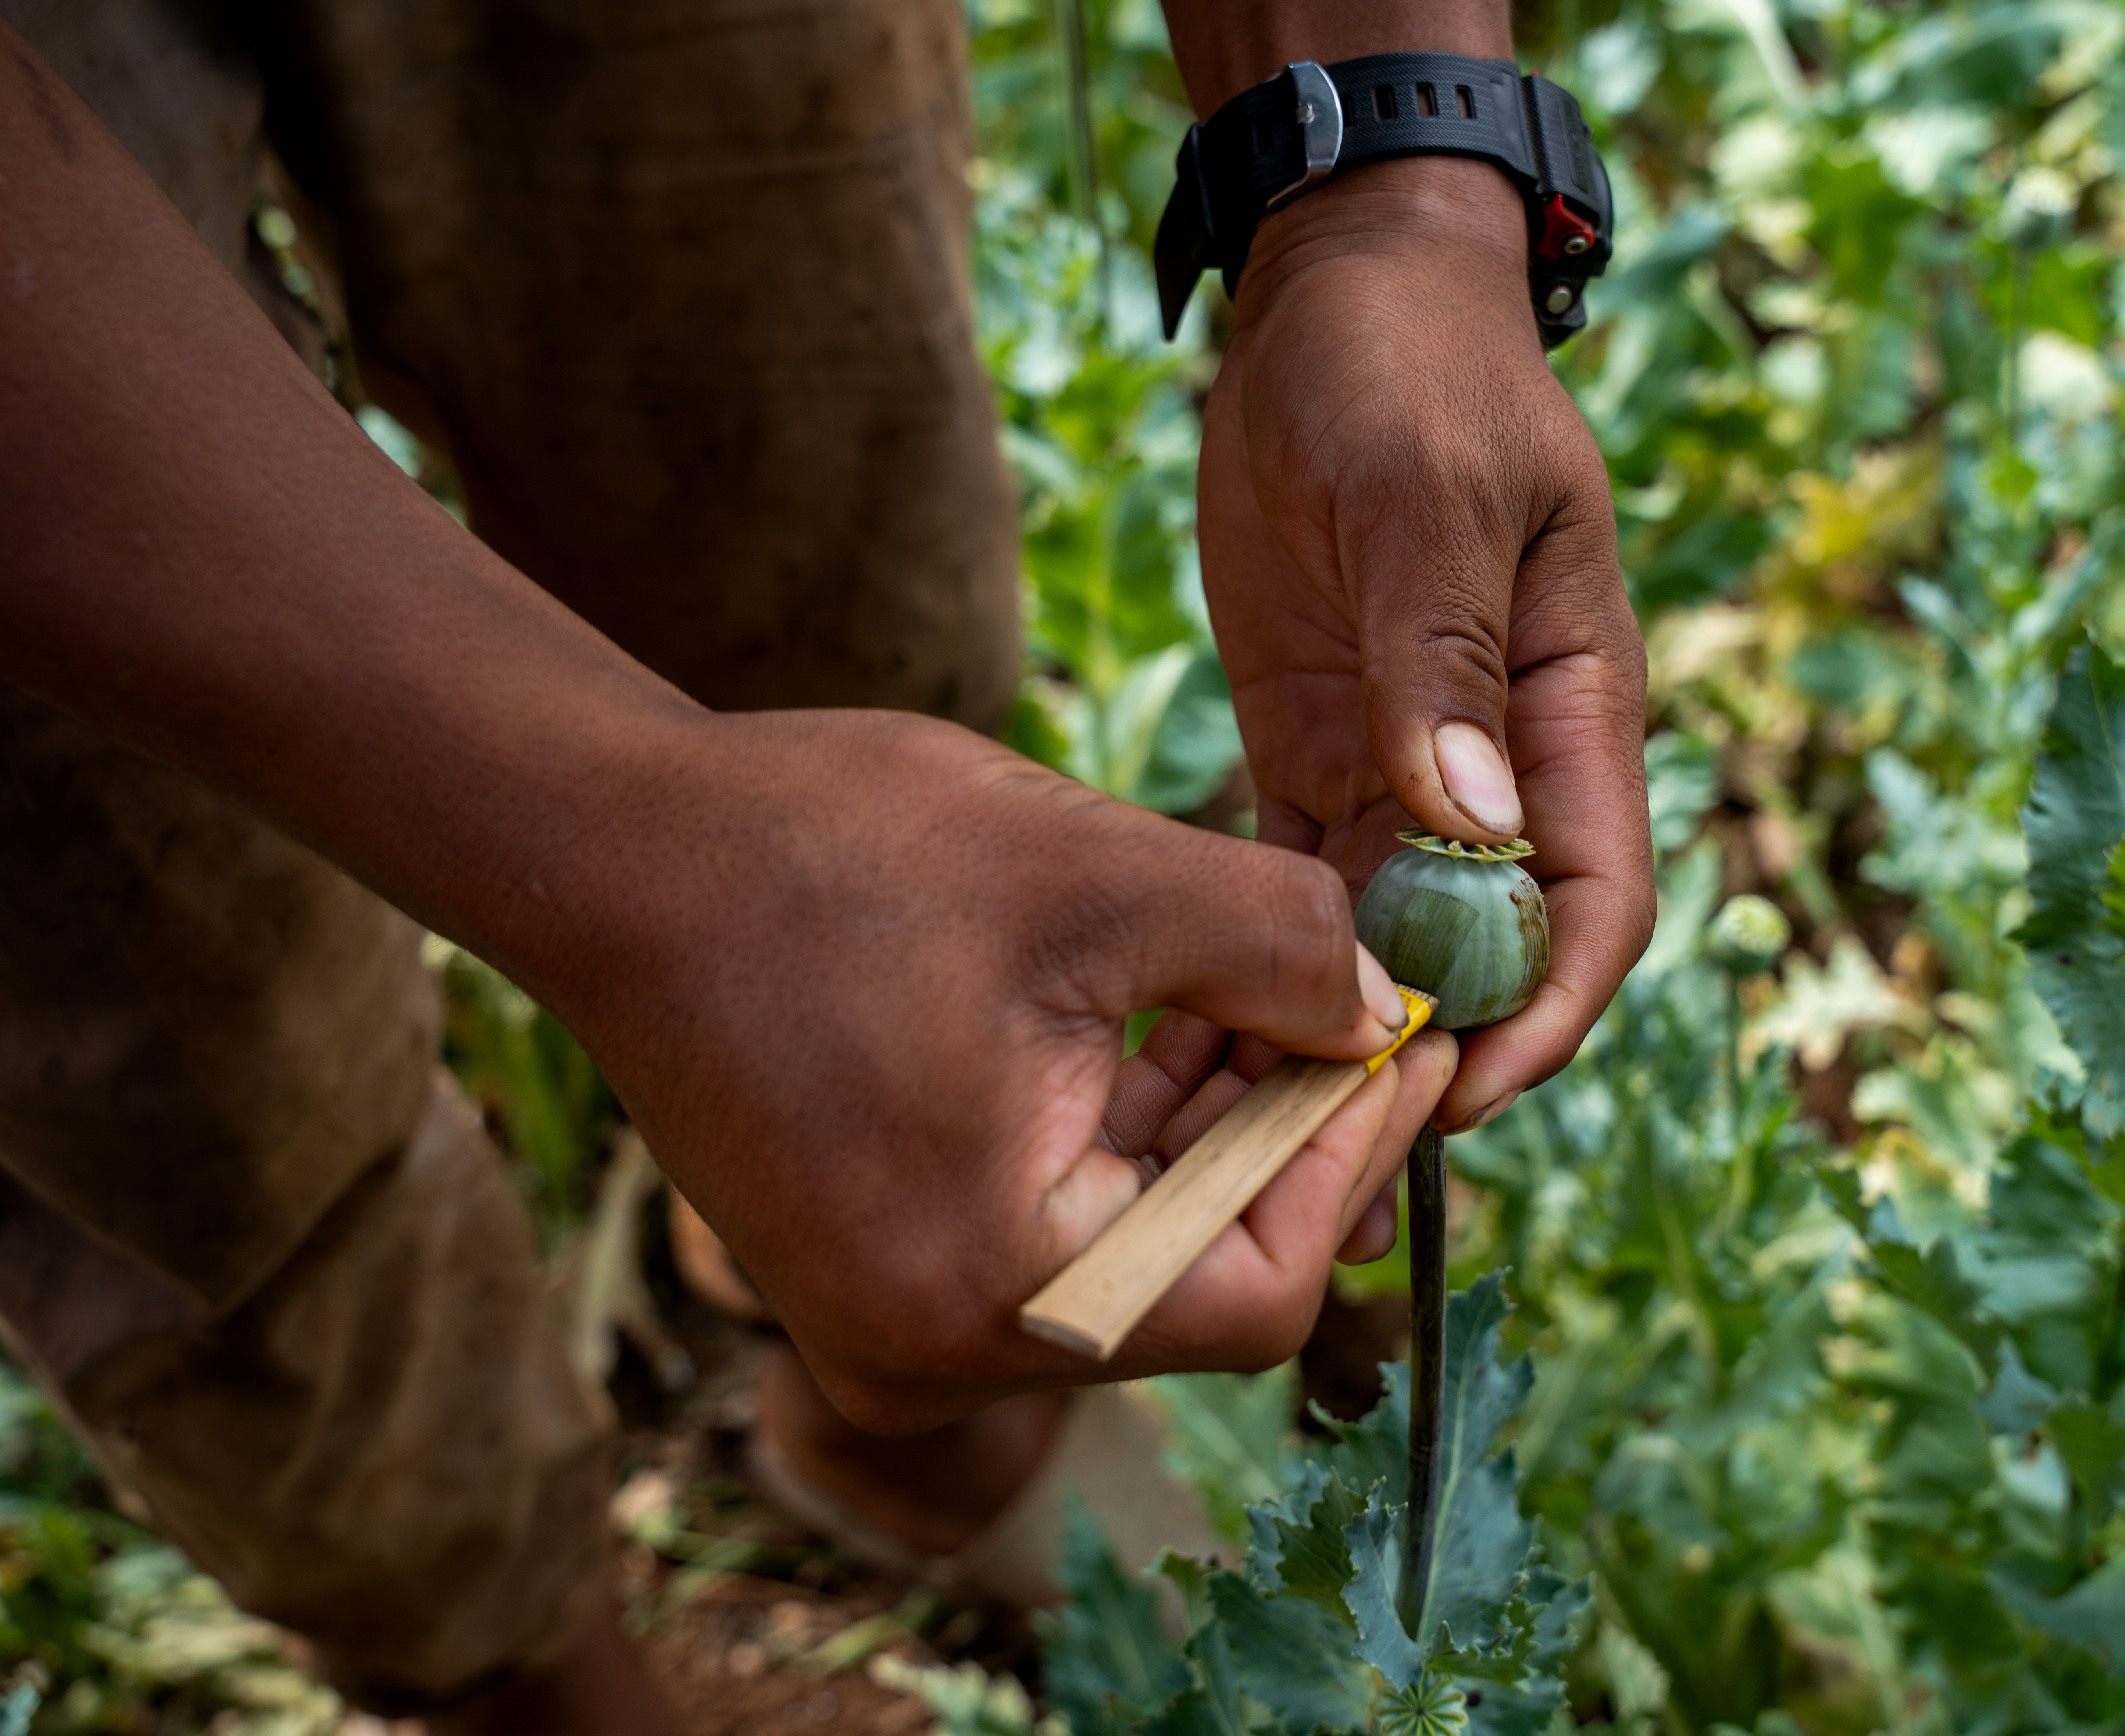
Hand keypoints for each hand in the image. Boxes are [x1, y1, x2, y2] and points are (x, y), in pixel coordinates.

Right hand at [534, 709, 1454, 1431]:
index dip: (1358, 1159)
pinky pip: (1059, 1209)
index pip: (1251, 1290)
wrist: (628, 847)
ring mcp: (899, 1306)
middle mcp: (933, 1344)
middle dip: (1300, 1133)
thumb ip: (1280, 951)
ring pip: (1136, 1234)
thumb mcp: (1104, 881)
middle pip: (1198, 1272)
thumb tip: (1388, 1010)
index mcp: (986, 1295)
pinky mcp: (883, 1248)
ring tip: (1305, 987)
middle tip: (1390, 1015)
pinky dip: (1139, 1119)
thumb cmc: (838, 854)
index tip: (1428, 1051)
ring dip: (1225, 1116)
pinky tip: (1206, 1011)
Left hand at [1199, 159, 1655, 1126]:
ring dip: (1340, 1028)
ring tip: (1250, 1131)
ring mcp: (1413, 762)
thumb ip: (1441, 654)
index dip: (1549, 1005)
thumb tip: (1471, 818)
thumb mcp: (1425, 492)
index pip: (1594, 893)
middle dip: (1434, 1050)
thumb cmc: (1407, 369)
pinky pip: (1307, 888)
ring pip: (1396, 938)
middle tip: (1332, 1156)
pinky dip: (1270, 963)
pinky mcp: (1325, 752)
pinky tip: (1204, 1040)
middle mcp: (1503, 756)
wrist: (1334, 297)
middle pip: (1495, 943)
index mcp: (1568, 702)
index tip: (1470, 1088)